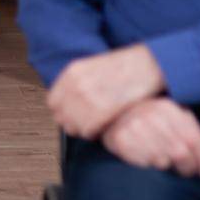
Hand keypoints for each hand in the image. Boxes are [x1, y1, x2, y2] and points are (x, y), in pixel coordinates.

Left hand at [48, 44, 165, 139]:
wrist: (146, 66)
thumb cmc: (125, 67)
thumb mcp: (93, 66)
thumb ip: (77, 83)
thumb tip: (67, 102)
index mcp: (71, 72)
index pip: (53, 102)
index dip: (63, 111)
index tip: (73, 115)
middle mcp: (75, 85)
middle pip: (61, 117)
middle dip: (71, 123)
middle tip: (86, 124)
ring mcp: (87, 97)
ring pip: (72, 127)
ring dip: (82, 129)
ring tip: (96, 125)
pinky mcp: (100, 110)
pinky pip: (87, 131)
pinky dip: (93, 133)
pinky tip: (103, 127)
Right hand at [101, 98, 199, 179]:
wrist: (113, 113)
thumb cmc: (151, 120)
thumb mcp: (175, 122)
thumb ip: (196, 137)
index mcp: (168, 107)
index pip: (193, 138)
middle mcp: (151, 114)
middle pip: (180, 152)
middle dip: (189, 167)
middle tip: (188, 172)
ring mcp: (134, 125)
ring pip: (162, 160)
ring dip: (168, 167)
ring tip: (168, 164)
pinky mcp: (120, 138)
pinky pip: (143, 163)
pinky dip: (149, 165)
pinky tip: (149, 159)